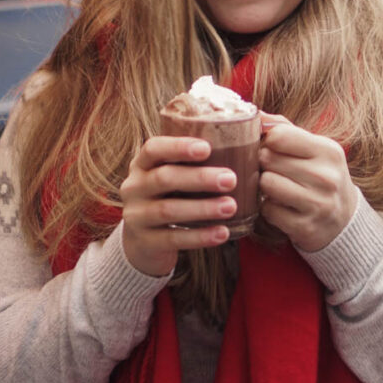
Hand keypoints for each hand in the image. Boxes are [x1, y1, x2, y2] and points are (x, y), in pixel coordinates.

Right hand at [119, 136, 237, 275]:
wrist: (142, 241)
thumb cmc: (168, 198)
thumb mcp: (170, 176)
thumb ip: (192, 162)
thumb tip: (248, 140)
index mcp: (141, 164)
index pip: (153, 149)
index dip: (178, 146)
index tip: (207, 147)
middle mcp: (134, 187)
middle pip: (164, 178)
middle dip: (199, 178)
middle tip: (231, 179)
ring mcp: (136, 216)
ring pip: (168, 210)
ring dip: (203, 208)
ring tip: (231, 206)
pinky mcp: (145, 242)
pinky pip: (173, 239)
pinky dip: (200, 236)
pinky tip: (222, 233)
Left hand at [258, 112, 358, 251]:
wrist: (344, 219)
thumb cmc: (320, 175)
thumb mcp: (312, 147)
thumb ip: (283, 127)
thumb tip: (255, 114)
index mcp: (328, 150)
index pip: (279, 135)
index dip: (268, 141)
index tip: (272, 148)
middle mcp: (326, 176)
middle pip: (268, 158)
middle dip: (265, 164)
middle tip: (274, 170)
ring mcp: (317, 204)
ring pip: (266, 183)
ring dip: (265, 186)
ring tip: (277, 188)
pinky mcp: (305, 227)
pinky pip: (268, 210)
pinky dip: (269, 209)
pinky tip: (282, 207)